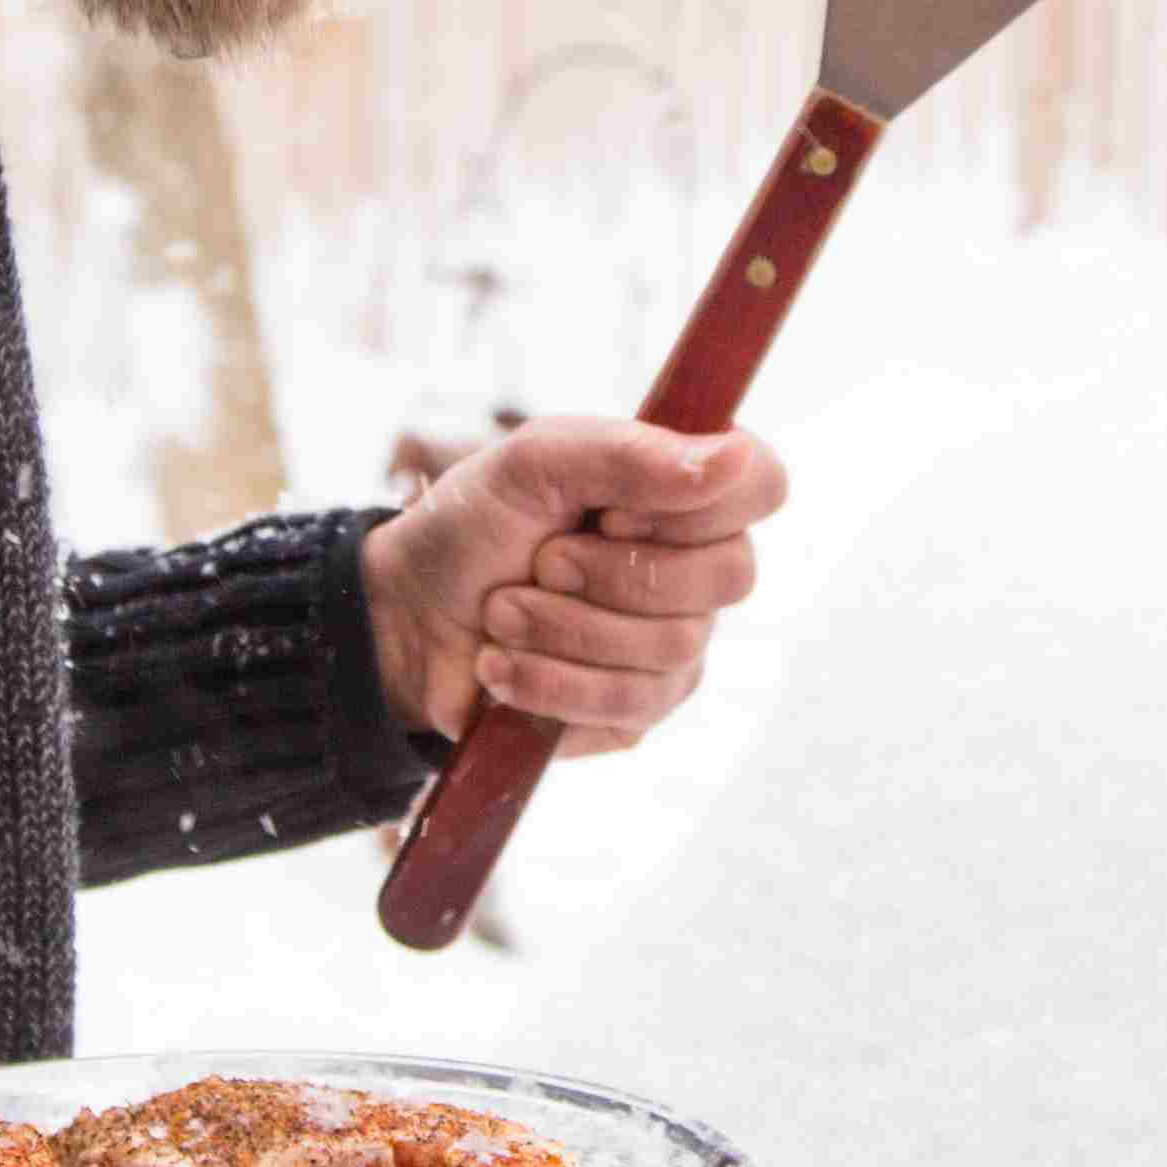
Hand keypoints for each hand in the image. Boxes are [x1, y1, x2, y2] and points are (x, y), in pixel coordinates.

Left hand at [361, 417, 786, 750]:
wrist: (404, 616)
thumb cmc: (474, 525)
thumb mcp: (532, 462)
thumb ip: (626, 453)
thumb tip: (730, 456)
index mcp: (682, 495)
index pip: (762, 485)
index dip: (696, 505)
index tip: (613, 511)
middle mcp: (696, 572)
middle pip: (729, 576)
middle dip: (610, 572)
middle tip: (541, 561)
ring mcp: (675, 648)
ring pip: (671, 646)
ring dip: (560, 627)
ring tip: (502, 613)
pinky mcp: (637, 713)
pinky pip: (626, 704)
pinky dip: (546, 680)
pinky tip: (502, 666)